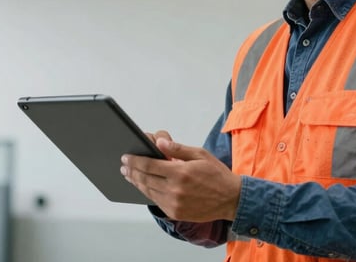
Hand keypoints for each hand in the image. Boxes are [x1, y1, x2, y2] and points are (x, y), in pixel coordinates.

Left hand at [121, 136, 240, 221]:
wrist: (231, 199)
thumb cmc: (216, 174)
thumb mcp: (200, 154)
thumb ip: (177, 149)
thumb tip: (159, 142)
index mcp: (180, 173)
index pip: (149, 165)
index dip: (135, 161)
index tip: (126, 157)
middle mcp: (175, 190)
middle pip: (145, 179)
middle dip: (132, 171)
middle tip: (124, 165)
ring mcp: (174, 204)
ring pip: (148, 191)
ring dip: (137, 182)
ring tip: (130, 175)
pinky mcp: (176, 213)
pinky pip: (156, 201)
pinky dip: (147, 192)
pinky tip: (144, 185)